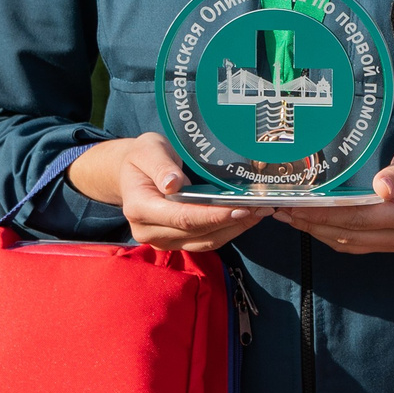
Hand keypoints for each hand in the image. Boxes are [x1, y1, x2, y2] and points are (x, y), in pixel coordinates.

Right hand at [69, 131, 267, 252]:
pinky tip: (246, 216)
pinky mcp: (176, 242)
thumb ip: (160, 166)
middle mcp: (148, 231)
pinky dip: (228, 230)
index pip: (181, 217)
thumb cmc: (142, 158)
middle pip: (196, 232)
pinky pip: (206, 241)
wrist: (132, 173)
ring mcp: (162, 240)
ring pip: (205, 241)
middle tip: (260, 206)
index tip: (239, 208)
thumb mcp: (147, 150)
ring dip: (235, 229)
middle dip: (230, 221)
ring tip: (259, 211)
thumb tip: (173, 184)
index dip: (212, 215)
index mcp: (139, 208)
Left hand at [275, 140, 393, 254]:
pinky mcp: (388, 242)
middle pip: (347, 234)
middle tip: (279, 208)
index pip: (359, 217)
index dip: (325, 213)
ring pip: (346, 243)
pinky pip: (353, 244)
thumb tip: (381, 187)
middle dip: (311, 223)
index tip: (297, 204)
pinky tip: (309, 223)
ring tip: (286, 216)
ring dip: (314, 231)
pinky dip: (328, 234)